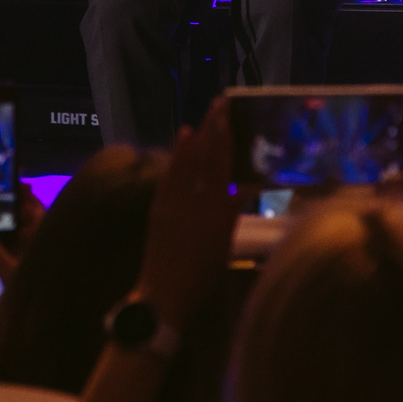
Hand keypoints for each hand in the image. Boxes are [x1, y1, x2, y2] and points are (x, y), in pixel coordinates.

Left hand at [134, 101, 238, 330]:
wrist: (165, 297)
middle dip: (215, 129)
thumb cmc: (202, 278)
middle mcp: (198, 204)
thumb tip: (243, 187)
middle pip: (208, 159)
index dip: (228, 141)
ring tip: (206, 114)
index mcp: (220, 216)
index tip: (233, 118)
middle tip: (220, 104)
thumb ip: (232, 213)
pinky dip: (178, 154)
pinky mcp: (159, 207)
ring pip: (189, 162)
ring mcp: (175, 204)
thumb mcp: (225, 245)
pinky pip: (170, 174)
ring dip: (198, 135)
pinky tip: (183, 137)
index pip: (226, 169)